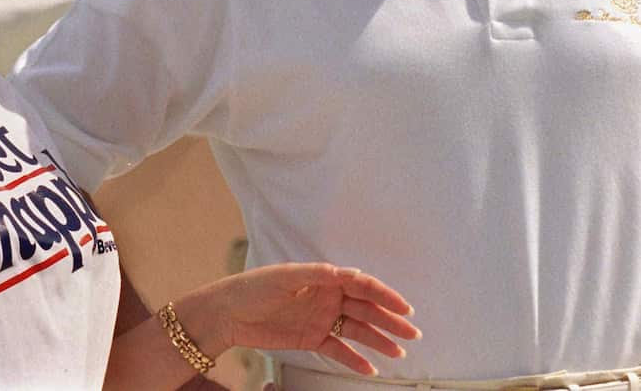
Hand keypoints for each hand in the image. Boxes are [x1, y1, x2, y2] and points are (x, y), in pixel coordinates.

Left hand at [204, 263, 419, 376]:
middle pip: (365, 309)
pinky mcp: (311, 338)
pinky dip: (355, 359)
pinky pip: (339, 350)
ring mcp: (321, 318)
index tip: (404, 307)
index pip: (361, 285)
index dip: (385, 295)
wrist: (228, 313)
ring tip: (399, 354)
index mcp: (323, 278)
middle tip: (412, 333)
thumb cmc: (253, 288)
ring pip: (357, 330)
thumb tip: (342, 271)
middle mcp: (327, 297)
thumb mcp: (283, 277)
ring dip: (379, 341)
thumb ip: (314, 275)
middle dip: (390, 320)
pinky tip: (371, 369)